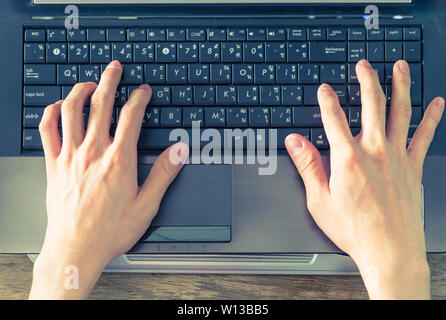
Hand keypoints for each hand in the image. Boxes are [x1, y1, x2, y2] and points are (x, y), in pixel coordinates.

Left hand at [29, 60, 187, 298]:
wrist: (76, 249)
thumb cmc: (109, 230)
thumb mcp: (147, 205)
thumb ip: (163, 173)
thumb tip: (178, 151)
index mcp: (119, 160)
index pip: (131, 116)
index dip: (139, 98)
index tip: (143, 90)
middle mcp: (93, 152)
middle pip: (101, 104)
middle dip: (110, 80)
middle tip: (115, 68)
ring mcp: (70, 156)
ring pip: (72, 110)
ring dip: (80, 90)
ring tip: (89, 82)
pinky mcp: (54, 165)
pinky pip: (47, 130)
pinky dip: (52, 112)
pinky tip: (58, 107)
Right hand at [285, 59, 443, 298]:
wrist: (390, 251)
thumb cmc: (356, 230)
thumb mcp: (320, 200)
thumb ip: (307, 166)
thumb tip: (295, 143)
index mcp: (347, 159)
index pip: (333, 118)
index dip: (327, 100)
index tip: (324, 89)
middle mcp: (375, 151)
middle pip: (371, 104)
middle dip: (366, 80)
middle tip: (363, 65)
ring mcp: (398, 157)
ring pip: (400, 111)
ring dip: (400, 86)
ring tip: (400, 67)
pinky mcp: (414, 167)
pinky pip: (424, 135)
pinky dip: (431, 117)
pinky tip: (437, 103)